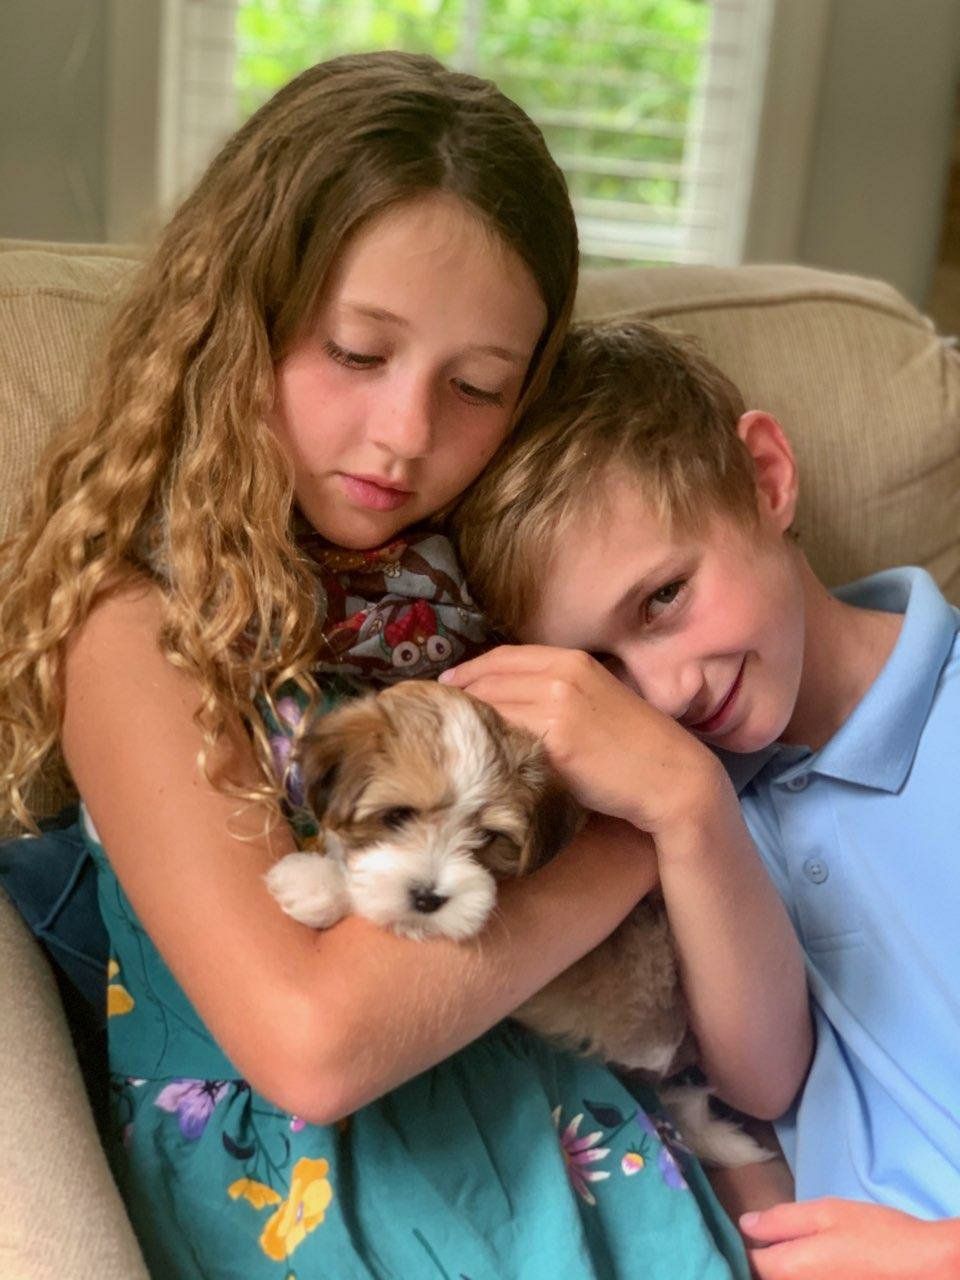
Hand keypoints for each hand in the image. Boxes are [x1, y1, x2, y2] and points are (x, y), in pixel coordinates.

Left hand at [440, 644, 720, 834]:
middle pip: (487, 681)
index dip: (466, 672)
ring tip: (446, 742)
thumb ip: (551, 692)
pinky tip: (471, 762)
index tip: (444, 689)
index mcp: (569, 660)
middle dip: (457, 699)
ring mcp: (556, 706)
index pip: (499, 658)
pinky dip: (484, 748)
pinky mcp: (555, 741)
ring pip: (489, 709)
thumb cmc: (631, 745)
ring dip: (465, 726)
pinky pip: (504, 740)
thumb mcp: (592, 699)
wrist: (670, 775)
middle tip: (434, 718)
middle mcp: (560, 675)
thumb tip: (502, 701)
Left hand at [740, 1198, 959, 1279]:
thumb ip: (782, 1220)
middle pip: (767, 1278)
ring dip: (786, 1272)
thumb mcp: (826, 1213)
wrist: (926, 1271)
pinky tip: (822, 1269)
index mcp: (789, 1269)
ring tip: (799, 1254)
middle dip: (764, 1264)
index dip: (749, 1244)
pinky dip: (808, 1277)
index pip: (749, 1261)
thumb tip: (746, 1224)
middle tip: (775, 1243)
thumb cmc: (876, 1235)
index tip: (757, 1231)